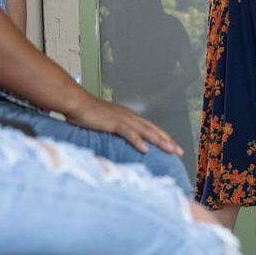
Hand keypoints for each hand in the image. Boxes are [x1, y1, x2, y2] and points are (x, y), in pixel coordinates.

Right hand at [66, 94, 182, 155]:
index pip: (150, 128)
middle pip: (153, 130)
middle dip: (168, 141)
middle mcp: (129, 116)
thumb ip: (113, 131)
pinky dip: (138, 141)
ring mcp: (122, 119)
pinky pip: (129, 133)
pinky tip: (146, 149)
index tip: (173, 147)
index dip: (163, 137)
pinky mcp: (114, 123)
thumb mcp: (105, 123)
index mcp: (128, 116)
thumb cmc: (87, 114)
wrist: (76, 102)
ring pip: (146, 131)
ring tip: (170, 150)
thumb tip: (119, 141)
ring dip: (160, 141)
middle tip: (179, 152)